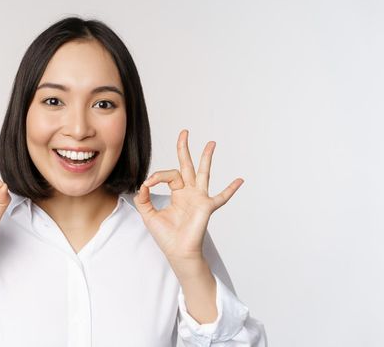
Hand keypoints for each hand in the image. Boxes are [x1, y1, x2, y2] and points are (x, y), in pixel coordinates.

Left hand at [133, 129, 242, 267]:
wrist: (177, 251)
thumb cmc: (166, 236)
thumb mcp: (148, 214)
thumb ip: (144, 198)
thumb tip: (143, 184)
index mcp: (177, 193)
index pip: (169, 174)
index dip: (157, 176)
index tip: (148, 184)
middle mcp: (189, 192)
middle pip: (187, 165)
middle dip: (184, 148)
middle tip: (184, 132)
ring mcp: (199, 198)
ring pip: (203, 173)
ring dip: (206, 158)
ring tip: (211, 143)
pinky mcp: (206, 207)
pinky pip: (221, 197)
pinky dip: (231, 189)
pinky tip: (240, 180)